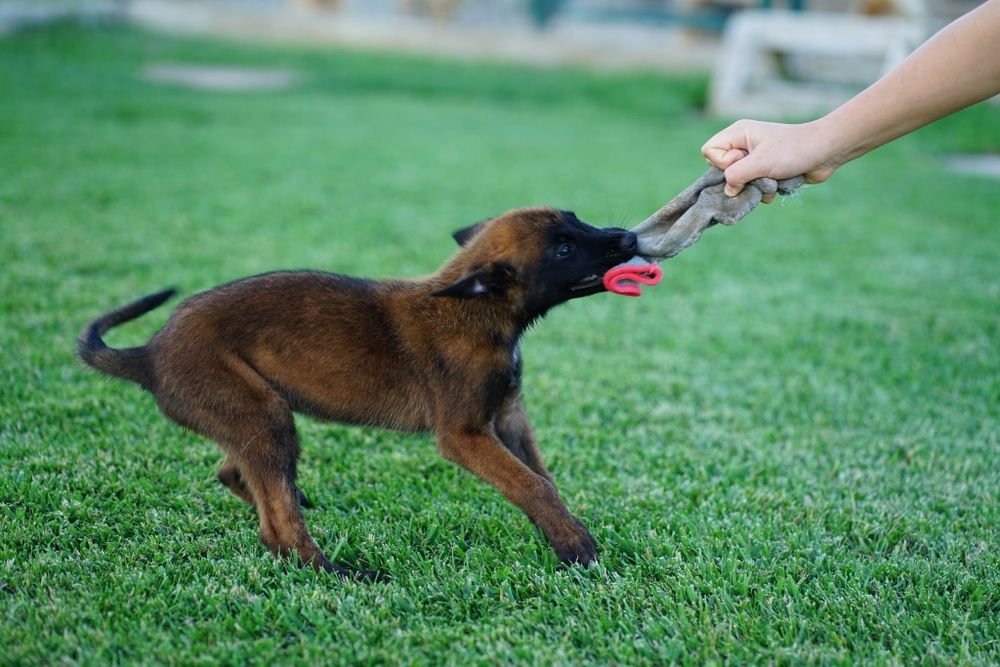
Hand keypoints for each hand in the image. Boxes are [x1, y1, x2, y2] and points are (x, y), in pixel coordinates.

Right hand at [701, 119, 842, 201]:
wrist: (826, 152)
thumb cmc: (793, 150)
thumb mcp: (760, 163)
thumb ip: (736, 176)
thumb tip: (728, 191)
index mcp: (738, 133)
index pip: (709, 151)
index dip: (721, 163)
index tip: (743, 163)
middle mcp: (743, 144)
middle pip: (721, 168)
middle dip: (738, 179)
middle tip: (757, 173)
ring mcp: (754, 157)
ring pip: (737, 181)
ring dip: (753, 187)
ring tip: (771, 181)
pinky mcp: (765, 170)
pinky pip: (752, 186)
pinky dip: (763, 191)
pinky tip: (777, 187)